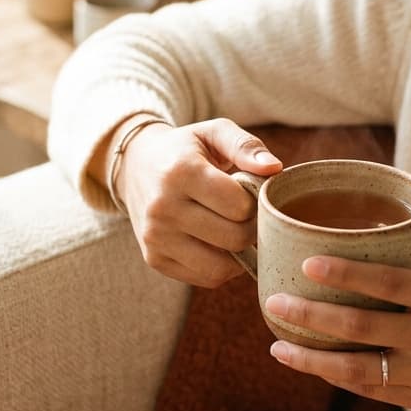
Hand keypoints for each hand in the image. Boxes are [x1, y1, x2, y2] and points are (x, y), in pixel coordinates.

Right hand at [116, 118, 281, 287]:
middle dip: (251, 227)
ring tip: (235, 230)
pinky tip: (219, 245)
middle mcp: (162, 208)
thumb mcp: (213, 133)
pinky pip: (205, 278)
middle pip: (234, 238)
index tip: (249, 192)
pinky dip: (222, 267)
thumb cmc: (186, 149)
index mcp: (180, 172)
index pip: (239, 205)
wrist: (135, 166)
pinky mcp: (154, 259)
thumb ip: (246, 146)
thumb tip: (274, 169)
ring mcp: (155, 237)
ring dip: (238, 254)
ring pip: (221, 267)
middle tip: (247, 214)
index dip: (255, 201)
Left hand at [264, 232, 410, 410]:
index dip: (346, 273)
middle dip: (311, 315)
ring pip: (357, 368)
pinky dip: (338, 378)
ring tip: (278, 346)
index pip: (388, 283)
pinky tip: (312, 365)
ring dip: (313, 358)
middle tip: (274, 302)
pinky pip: (372, 389)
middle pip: (361, 327)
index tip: (308, 263)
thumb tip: (395, 221)